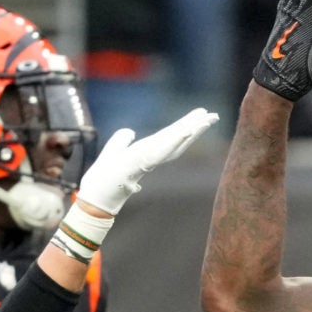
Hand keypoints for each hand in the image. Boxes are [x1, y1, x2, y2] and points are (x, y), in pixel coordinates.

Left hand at [73, 107, 218, 215]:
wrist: (98, 196)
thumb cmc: (104, 178)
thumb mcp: (113, 151)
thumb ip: (121, 140)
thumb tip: (129, 132)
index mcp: (147, 152)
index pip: (170, 137)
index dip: (186, 128)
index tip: (200, 117)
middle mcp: (152, 155)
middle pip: (179, 138)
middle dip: (196, 127)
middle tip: (213, 115)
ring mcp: (150, 158)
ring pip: (176, 141)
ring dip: (193, 129)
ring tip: (209, 118)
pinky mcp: (144, 160)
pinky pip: (164, 148)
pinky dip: (177, 138)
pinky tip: (189, 129)